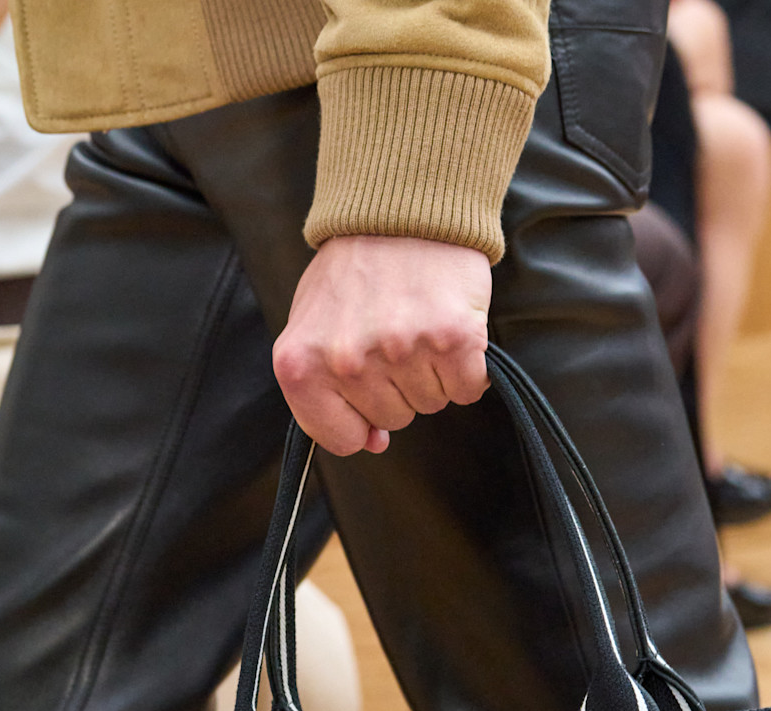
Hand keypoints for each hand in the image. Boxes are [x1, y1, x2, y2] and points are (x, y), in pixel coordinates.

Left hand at [273, 235, 491, 455]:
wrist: (401, 208)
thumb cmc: (355, 270)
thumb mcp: (314, 325)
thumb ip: (326, 389)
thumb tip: (372, 442)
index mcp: (303, 364)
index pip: (339, 438)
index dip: (359, 420)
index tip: (366, 391)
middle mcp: (348, 362)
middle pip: (392, 419)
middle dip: (398, 385)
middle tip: (394, 332)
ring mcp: (401, 351)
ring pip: (430, 405)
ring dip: (432, 372)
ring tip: (418, 322)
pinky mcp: (452, 341)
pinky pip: (467, 390)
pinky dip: (466, 369)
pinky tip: (448, 330)